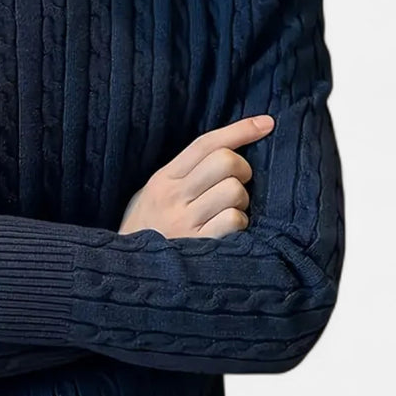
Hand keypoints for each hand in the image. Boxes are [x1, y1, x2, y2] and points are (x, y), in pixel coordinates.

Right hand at [118, 114, 275, 237]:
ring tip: (226, 211)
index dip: (240, 130)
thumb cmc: (147, 231)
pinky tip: (226, 231)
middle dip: (242, 170)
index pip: (205, 144)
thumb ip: (182, 174)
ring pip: (234, 191)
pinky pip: (233, 220)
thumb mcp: (151, 194)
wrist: (129, 271)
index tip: (266, 124)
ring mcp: (185, 222)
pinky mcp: (198, 246)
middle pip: (225, 161)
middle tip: (238, 183)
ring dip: (240, 201)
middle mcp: (172, 197)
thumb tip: (229, 150)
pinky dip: (238, 223)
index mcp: (162, 180)